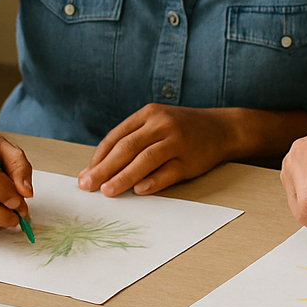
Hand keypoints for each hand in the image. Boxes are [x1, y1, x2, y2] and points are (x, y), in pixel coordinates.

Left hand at [79, 104, 233, 195]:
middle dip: (104, 169)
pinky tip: (139, 191)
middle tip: (87, 185)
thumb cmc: (181, 129)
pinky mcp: (190, 160)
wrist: (221, 128)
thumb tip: (98, 168)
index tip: (85, 175)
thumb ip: (131, 141)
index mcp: (148, 114)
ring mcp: (177, 141)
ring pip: (145, 160)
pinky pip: (168, 172)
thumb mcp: (156, 124)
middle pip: (127, 148)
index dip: (98, 158)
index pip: (116, 137)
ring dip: (123, 177)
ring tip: (107, 191)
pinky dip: (152, 182)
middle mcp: (161, 124)